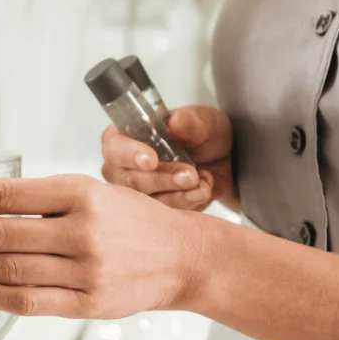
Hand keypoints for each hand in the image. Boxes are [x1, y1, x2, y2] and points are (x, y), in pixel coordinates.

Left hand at [0, 175, 206, 317]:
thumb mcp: (87, 190)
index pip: (5, 195)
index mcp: (81, 193)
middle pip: (0, 233)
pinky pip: (26, 301)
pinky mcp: (87, 304)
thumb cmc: (132, 221)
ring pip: (8, 268)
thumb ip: (31, 193)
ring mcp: (86, 271)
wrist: (181, 257)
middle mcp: (83, 232)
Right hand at [100, 105, 234, 210]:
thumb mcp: (204, 121)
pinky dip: (187, 205)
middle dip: (161, 179)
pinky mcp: (153, 213)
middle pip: (129, 181)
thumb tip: (176, 122)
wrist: (224, 161)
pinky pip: (164, 218)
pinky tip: (202, 190)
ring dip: (177, 195)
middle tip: (190, 175)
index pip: (114, 146)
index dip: (129, 155)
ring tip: (201, 183)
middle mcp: (124, 167)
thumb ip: (190, 122)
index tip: (151, 161)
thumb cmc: (203, 135)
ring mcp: (136, 193)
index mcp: (127, 136)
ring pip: (146, 203)